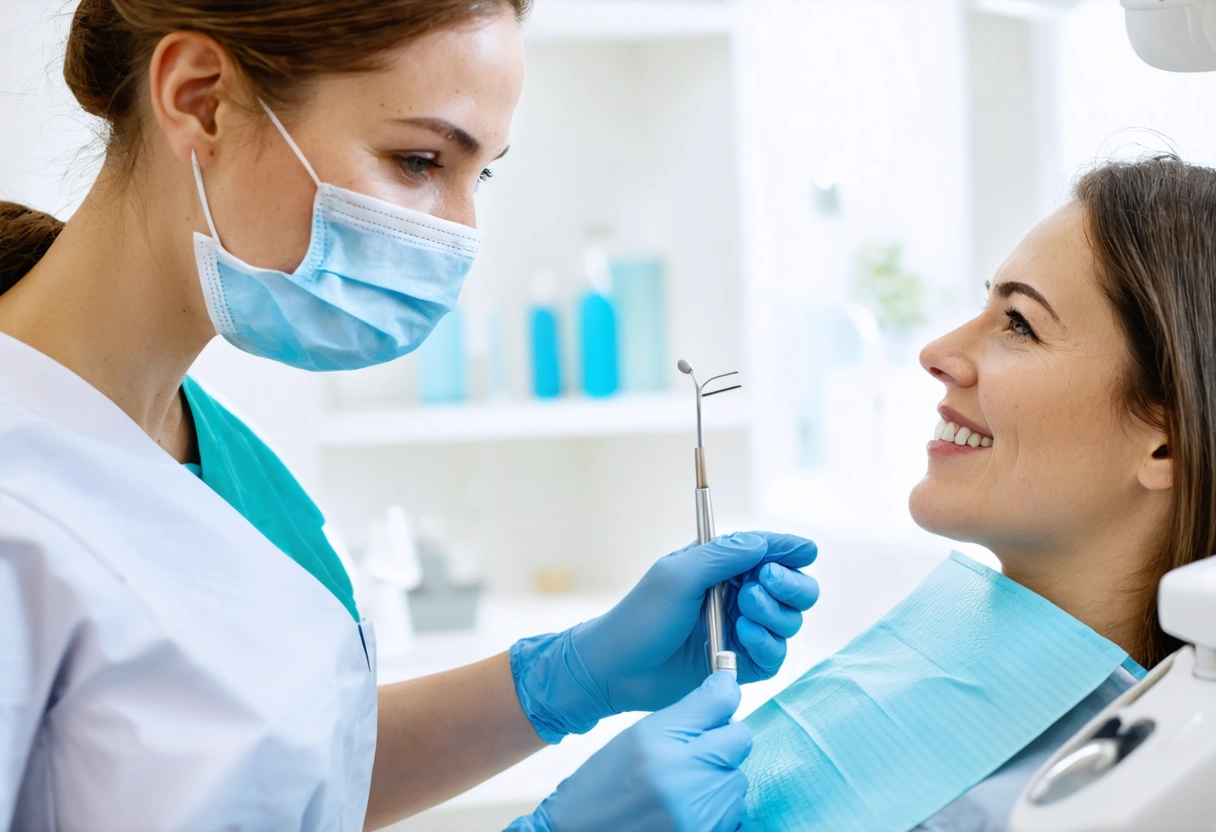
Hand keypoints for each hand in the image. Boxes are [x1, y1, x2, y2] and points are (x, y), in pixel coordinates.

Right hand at [507, 673, 750, 831]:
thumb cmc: (604, 786)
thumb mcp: (637, 736)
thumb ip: (684, 714)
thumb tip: (727, 692)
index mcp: (661, 743)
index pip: (721, 702)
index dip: (722, 696)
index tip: (717, 697)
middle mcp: (686, 778)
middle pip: (739, 739)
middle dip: (721, 741)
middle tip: (693, 750)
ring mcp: (701, 814)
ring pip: (738, 777)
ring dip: (719, 777)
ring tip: (684, 785)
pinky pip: (734, 810)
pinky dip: (717, 806)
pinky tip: (689, 807)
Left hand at [511, 531, 817, 741]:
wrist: (616, 668)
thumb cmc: (640, 615)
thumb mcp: (678, 574)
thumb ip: (723, 555)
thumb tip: (764, 541)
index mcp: (724, 567)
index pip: (772, 553)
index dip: (792, 550)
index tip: (805, 551)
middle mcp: (740, 597)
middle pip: (796, 589)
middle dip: (790, 585)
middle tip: (761, 584)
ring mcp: (744, 631)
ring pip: (790, 621)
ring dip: (774, 614)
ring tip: (743, 613)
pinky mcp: (743, 664)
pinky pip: (777, 655)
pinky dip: (767, 644)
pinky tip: (743, 638)